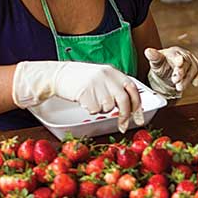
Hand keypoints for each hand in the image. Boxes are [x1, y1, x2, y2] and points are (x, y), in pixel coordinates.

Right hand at [12, 61, 144, 132]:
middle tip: (123, 126)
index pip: (132, 89)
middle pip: (124, 101)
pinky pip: (95, 110)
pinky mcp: (86, 92)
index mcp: (113, 72)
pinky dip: (91, 109)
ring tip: (92, 99)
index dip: (137, 105)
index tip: (139, 118)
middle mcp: (107, 76)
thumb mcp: (102, 77)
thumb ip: (115, 88)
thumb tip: (130, 107)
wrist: (58, 75)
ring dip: (102, 109)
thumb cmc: (80, 78)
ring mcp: (97, 84)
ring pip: (108, 107)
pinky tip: (84, 100)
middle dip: (125, 116)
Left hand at [145, 46, 197, 98]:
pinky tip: (195, 83)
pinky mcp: (197, 69)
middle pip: (186, 62)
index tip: (179, 64)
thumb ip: (153, 57)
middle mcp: (184, 55)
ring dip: (187, 79)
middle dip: (182, 73)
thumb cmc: (162, 66)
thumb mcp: (155, 62)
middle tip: (176, 82)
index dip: (178, 59)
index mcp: (173, 52)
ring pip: (194, 69)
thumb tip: (148, 51)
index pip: (177, 54)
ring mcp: (192, 62)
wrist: (168, 73)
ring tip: (179, 87)